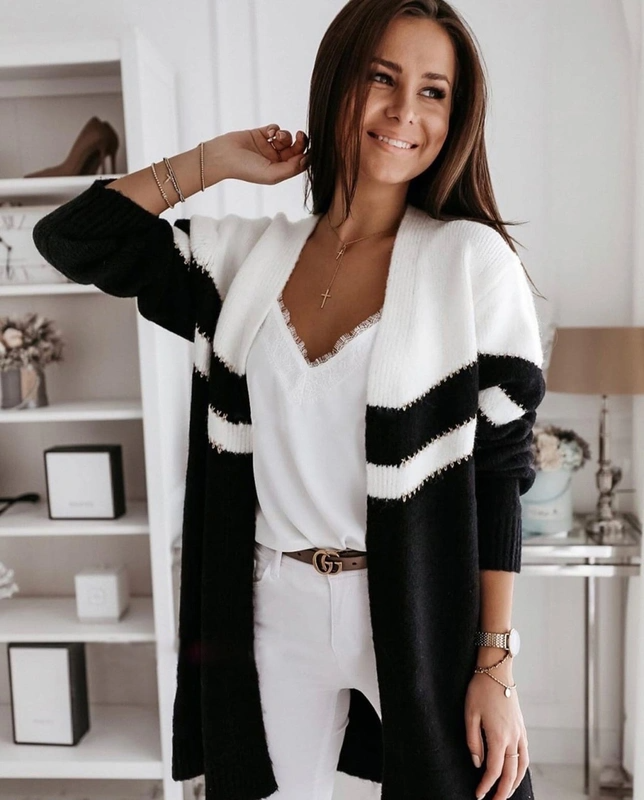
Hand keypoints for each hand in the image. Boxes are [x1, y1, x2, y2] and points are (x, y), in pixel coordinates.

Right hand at [208, 123, 308, 184]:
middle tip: (301, 135)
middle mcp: (275, 160)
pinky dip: (274, 129)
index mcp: (278, 171)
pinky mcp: (260, 134)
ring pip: (286, 138)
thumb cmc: (245, 169)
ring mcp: (267, 147)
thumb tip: (306, 159)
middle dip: (300, 142)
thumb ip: (291, 169)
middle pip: (295, 149)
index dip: (306, 156)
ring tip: (276, 137)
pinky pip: (274, 128)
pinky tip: (268, 133)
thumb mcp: (272, 174)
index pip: (299, 164)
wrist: (223, 156)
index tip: (309, 148)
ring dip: (285, 135)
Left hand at [465, 664, 528, 799]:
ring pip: (522, 766)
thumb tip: (478, 763)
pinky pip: (526, 753)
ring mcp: (520, 732)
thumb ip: (473, 741)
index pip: (494, 770)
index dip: (486, 785)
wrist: (497, 670)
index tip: (479, 795)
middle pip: (510, 773)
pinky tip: (516, 771)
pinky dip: (522, 768)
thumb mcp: (469, 714)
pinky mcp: (522, 727)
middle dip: (503, 791)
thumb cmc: (480, 689)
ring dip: (515, 782)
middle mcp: (513, 737)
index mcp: (499, 736)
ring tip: (506, 792)